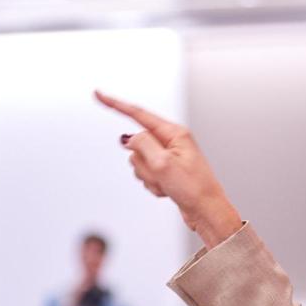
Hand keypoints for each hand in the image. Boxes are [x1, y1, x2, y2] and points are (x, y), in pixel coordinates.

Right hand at [94, 91, 241, 248]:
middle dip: (143, 163)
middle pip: (137, 144)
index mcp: (174, 133)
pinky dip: (153, 185)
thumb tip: (128, 138)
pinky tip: (169, 191)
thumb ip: (142, 144)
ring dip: (148, 177)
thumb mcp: (163, 164)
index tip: (99, 94)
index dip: (116, 104)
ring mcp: (168, 157)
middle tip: (162, 174)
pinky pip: (146, 176)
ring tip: (168, 184)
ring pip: (138, 162)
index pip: (138, 114)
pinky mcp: (166, 172)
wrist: (206, 212)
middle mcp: (171, 142)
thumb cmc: (194, 188)